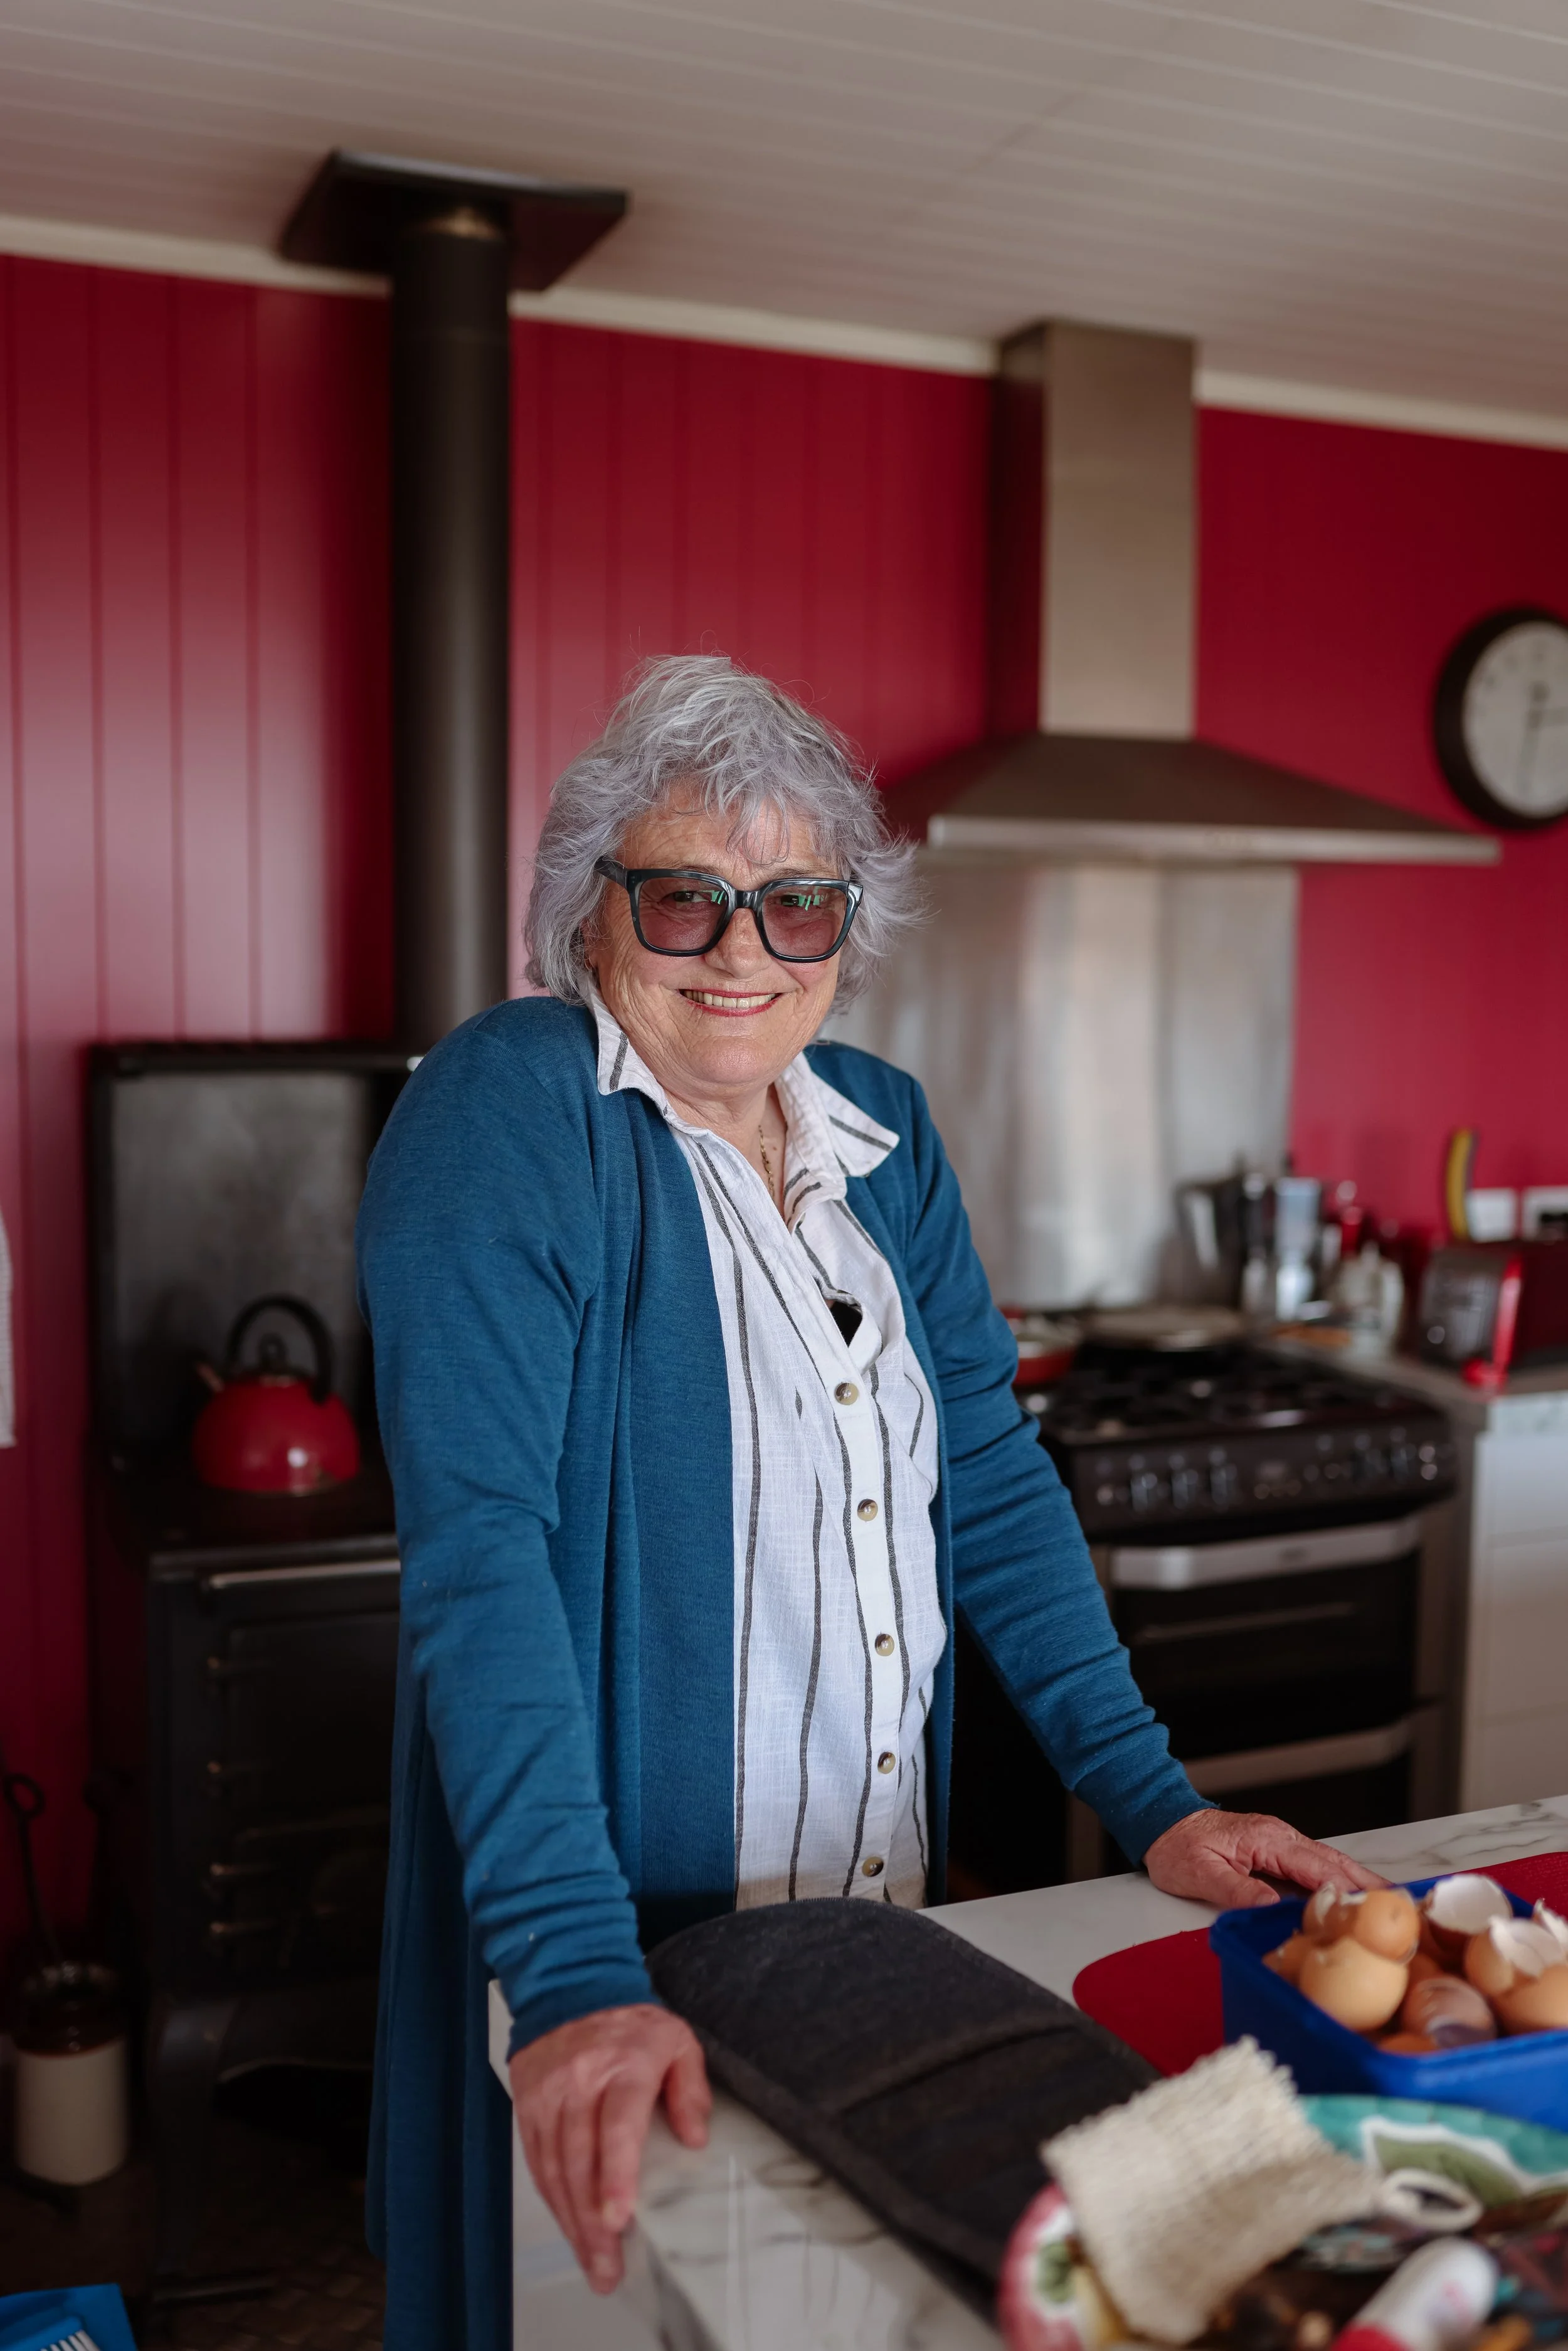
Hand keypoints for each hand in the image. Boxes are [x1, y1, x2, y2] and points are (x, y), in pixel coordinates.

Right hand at [509, 2003, 710, 2294]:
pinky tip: (568, 2227)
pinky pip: (536, 2162)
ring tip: (591, 2263)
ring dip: (571, 2223)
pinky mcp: (526, 2106)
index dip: (616, 2175)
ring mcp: (547, 2096)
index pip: (617, 2127)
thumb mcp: (677, 2040)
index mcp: (622, 2065)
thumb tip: (695, 2138)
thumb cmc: (631, 2024)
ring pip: (555, 2169)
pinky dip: (552, 2199)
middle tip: (607, 2269)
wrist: (570, 1984)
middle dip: (592, 2223)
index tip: (618, 2218)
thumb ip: (690, 2089)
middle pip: (581, 2161)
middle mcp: (578, 2082)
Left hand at [1143, 1808, 1387, 1909]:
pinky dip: (1339, 1880)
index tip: (1381, 1902)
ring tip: (1390, 1905)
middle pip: (1334, 1862)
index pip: (1318, 1866)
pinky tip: (1353, 1898)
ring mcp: (1281, 1843)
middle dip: (1369, 1882)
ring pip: (1329, 1863)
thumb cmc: (1178, 1848)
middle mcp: (1281, 1838)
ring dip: (1359, 1881)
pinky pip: (1315, 1866)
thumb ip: (1237, 1890)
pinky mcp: (1277, 1851)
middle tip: (1403, 1905)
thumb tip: (1272, 1906)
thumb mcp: (1200, 1874)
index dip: (1351, 1885)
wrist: (1163, 1824)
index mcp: (1268, 1840)